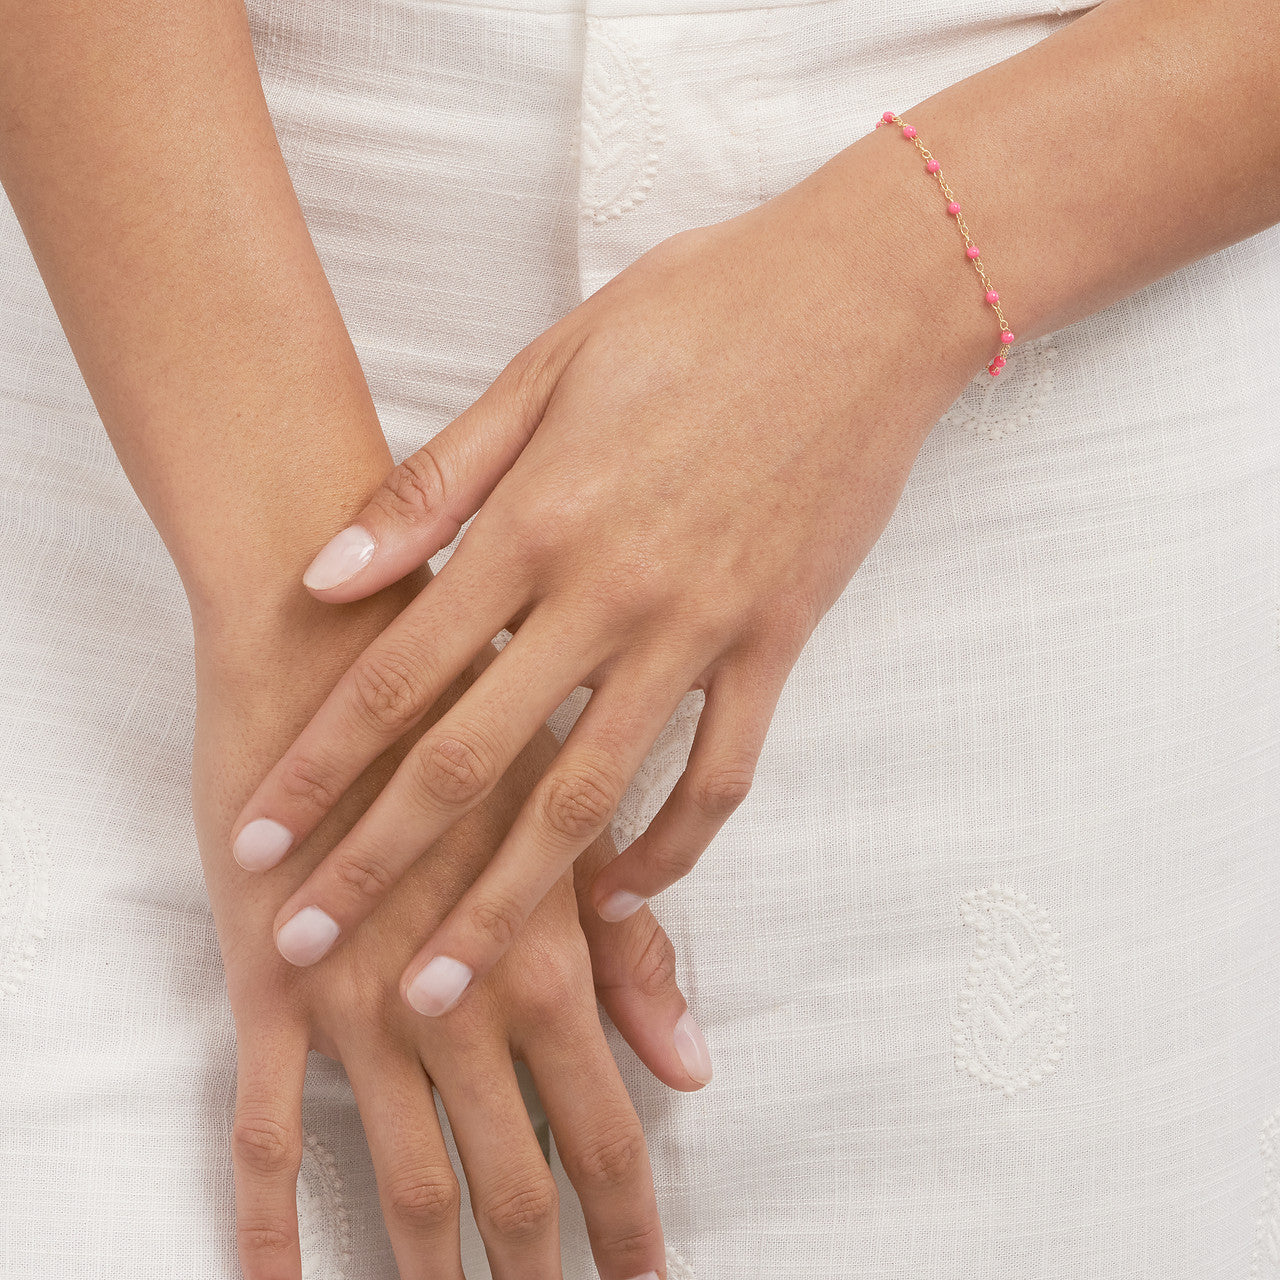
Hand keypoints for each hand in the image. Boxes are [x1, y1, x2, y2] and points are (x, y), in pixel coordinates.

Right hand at [194, 588, 707, 1279]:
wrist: (337, 647)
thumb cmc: (468, 717)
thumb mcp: (567, 821)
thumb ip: (631, 956)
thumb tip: (692, 1069)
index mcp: (542, 960)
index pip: (600, 1126)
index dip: (629, 1218)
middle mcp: (456, 1003)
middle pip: (512, 1177)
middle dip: (545, 1270)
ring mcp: (357, 1008)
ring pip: (404, 1178)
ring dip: (431, 1272)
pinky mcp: (267, 992)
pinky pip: (260, 1133)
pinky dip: (270, 1227)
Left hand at [229, 139, 989, 1010]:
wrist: (865, 297)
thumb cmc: (699, 312)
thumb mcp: (549, 367)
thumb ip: (439, 483)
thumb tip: (330, 573)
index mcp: (541, 517)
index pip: (403, 669)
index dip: (319, 762)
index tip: (256, 836)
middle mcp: (614, 592)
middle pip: (477, 761)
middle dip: (380, 867)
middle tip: (309, 950)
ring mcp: (705, 627)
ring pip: (591, 796)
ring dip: (509, 902)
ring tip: (443, 987)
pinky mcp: (780, 642)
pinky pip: (722, 774)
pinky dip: (670, 849)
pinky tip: (618, 896)